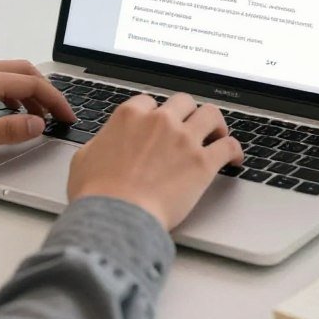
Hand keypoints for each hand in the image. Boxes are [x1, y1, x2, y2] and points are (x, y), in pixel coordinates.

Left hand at [0, 59, 75, 166]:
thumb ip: (7, 131)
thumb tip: (37, 124)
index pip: (31, 83)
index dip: (55, 101)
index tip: (67, 116)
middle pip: (23, 71)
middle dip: (45, 91)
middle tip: (58, 114)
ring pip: (7, 73)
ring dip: (27, 91)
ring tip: (37, 117)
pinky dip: (8, 91)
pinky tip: (8, 110)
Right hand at [66, 93, 242, 230]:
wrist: (116, 217)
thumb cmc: (97, 194)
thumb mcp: (83, 158)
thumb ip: (99, 143)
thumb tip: (102, 145)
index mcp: (130, 116)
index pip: (149, 102)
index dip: (155, 114)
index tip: (159, 125)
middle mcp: (160, 121)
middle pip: (183, 102)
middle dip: (187, 113)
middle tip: (190, 126)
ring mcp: (183, 140)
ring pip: (210, 115)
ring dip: (215, 124)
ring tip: (217, 134)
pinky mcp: (202, 163)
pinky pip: (228, 146)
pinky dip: (234, 150)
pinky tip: (234, 158)